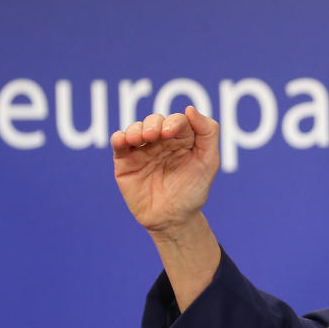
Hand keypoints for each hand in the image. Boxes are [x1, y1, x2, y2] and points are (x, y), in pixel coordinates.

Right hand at [111, 106, 219, 234]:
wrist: (173, 219)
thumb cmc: (193, 191)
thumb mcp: (209, 162)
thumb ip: (208, 133)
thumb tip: (190, 108)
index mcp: (184, 139)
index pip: (178, 121)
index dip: (175, 122)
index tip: (171, 133)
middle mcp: (162, 141)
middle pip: (155, 121)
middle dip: (154, 124)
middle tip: (154, 136)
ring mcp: (143, 150)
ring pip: (136, 128)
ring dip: (136, 129)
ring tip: (140, 139)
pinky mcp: (126, 161)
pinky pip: (119, 143)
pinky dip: (119, 138)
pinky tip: (124, 140)